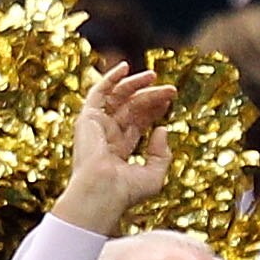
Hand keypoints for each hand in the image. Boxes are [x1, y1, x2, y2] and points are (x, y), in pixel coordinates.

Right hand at [60, 61, 180, 234]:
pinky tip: (125, 67)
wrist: (102, 192)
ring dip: (136, 85)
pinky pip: (98, 92)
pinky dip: (110, 78)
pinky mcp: (88, 118)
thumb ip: (162, 154)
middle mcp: (106, 136)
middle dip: (151, 97)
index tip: (170, 100)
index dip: (153, 110)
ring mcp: (96, 127)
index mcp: (118, 151)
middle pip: (131, 108)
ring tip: (155, 77)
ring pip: (119, 98)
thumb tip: (162, 129)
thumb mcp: (154, 176)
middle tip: (171, 90)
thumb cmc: (125, 191)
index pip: (137, 123)